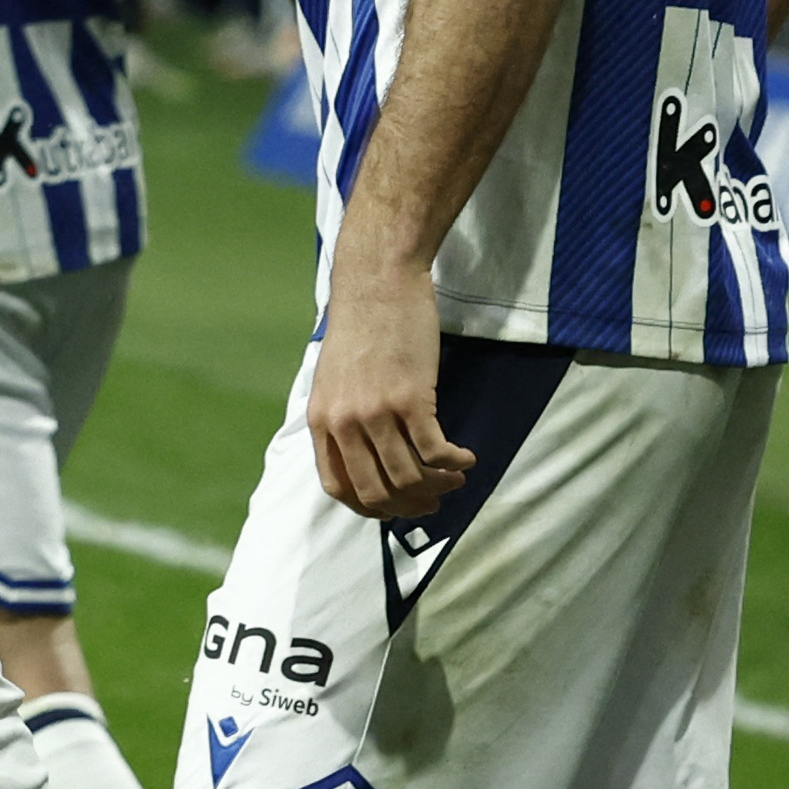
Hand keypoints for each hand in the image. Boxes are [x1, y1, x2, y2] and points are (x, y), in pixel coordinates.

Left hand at [307, 255, 474, 519]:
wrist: (378, 281)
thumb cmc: (361, 325)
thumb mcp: (333, 379)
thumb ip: (342, 418)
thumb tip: (365, 459)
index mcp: (321, 420)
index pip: (338, 488)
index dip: (369, 507)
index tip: (394, 508)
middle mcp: (344, 423)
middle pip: (376, 492)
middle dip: (409, 506)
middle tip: (432, 501)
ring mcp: (376, 412)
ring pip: (409, 478)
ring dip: (438, 486)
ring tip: (455, 478)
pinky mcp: (410, 398)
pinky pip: (435, 452)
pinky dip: (454, 463)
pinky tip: (466, 459)